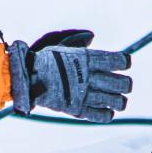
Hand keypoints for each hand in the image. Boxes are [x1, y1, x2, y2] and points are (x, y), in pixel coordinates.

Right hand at [8, 29, 132, 122]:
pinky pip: (101, 115)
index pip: (119, 60)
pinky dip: (107, 114)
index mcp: (88, 59)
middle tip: (122, 86)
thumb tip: (91, 36)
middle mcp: (90, 77)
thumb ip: (78, 41)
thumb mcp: (61, 45)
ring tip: (116, 101)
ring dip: (119, 101)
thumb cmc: (42, 60)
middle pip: (123, 83)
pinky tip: (107, 111)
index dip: (124, 62)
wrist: (26, 78)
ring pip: (116, 101)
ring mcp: (85, 94)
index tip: (122, 64)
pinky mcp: (78, 109)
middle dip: (125, 85)